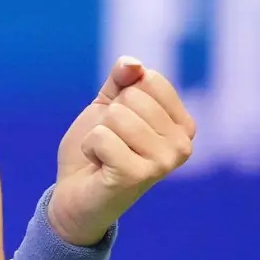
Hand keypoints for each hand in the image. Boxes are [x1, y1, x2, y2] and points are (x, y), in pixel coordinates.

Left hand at [48, 56, 195, 245]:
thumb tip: (133, 63)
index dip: (123, 96)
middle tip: (111, 144)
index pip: (150, 79)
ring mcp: (163, 162)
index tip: (121, 125)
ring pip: (117, 115)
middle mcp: (182, 145)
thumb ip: (122, 80)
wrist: (76, 196)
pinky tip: (99, 167)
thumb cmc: (99, 149)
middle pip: (133, 96)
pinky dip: (90, 147)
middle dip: (110, 116)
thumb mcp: (109, 105)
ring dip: (99, 133)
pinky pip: (102, 136)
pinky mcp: (137, 176)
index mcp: (183, 126)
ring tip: (105, 155)